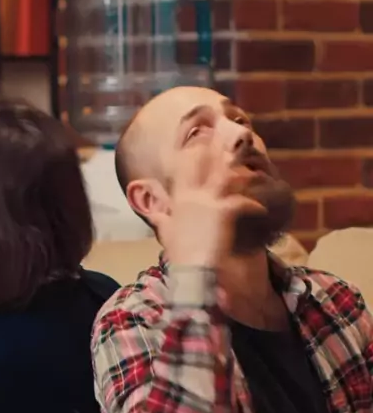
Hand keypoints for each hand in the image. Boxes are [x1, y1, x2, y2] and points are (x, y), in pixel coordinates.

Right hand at [150, 146, 266, 268]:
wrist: (191, 269)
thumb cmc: (178, 253)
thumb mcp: (165, 232)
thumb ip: (158, 217)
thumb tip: (150, 211)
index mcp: (179, 198)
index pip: (187, 166)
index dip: (198, 151)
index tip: (207, 142)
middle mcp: (193, 195)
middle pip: (209, 165)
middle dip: (222, 152)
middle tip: (236, 144)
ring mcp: (209, 202)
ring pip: (229, 178)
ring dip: (243, 177)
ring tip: (256, 178)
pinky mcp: (224, 212)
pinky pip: (243, 202)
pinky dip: (254, 205)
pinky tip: (261, 209)